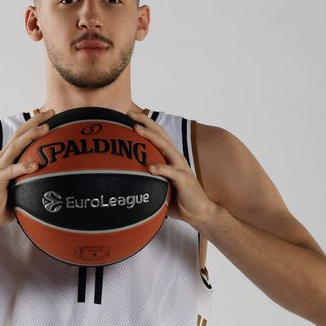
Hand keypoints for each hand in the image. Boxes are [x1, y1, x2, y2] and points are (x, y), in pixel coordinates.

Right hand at [0, 109, 55, 233]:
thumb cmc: (5, 203)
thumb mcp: (22, 187)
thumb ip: (34, 180)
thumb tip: (58, 180)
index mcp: (9, 157)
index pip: (22, 134)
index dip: (36, 122)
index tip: (52, 114)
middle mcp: (3, 158)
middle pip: (20, 133)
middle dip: (36, 121)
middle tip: (52, 112)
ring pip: (16, 146)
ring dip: (31, 136)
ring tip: (46, 129)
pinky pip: (11, 171)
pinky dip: (23, 167)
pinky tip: (35, 165)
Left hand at [127, 109, 214, 228]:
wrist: (199, 212)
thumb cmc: (178, 200)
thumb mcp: (160, 186)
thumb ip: (147, 179)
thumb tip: (126, 180)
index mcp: (170, 158)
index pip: (157, 136)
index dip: (144, 123)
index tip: (129, 115)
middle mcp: (176, 158)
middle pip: (160, 134)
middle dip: (145, 121)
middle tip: (129, 113)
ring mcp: (180, 167)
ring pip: (165, 147)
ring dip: (150, 137)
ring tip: (136, 129)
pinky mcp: (184, 179)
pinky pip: (171, 172)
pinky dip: (161, 168)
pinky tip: (150, 167)